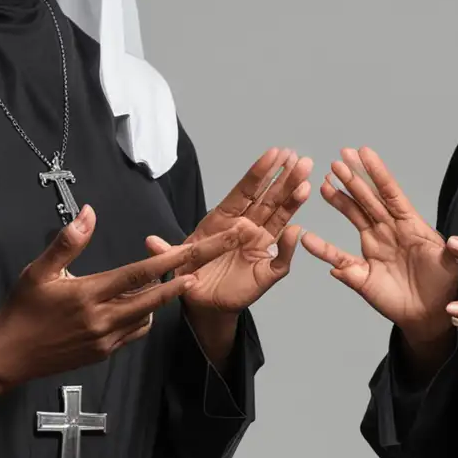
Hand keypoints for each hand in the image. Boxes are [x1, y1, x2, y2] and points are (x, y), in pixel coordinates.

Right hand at [0, 205, 252, 402]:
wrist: (8, 357)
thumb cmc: (21, 310)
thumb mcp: (38, 271)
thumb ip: (67, 242)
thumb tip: (89, 212)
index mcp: (90, 295)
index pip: (139, 274)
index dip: (170, 262)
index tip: (196, 251)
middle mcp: (104, 319)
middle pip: (157, 296)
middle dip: (188, 275)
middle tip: (215, 258)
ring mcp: (107, 339)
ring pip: (149, 314)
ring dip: (163, 295)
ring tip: (177, 275)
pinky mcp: (105, 352)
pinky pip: (136, 331)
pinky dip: (144, 314)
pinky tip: (142, 302)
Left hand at [146, 147, 311, 315]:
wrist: (204, 303)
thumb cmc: (192, 275)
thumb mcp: (176, 262)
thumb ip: (168, 251)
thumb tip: (150, 241)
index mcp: (225, 220)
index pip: (246, 191)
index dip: (260, 173)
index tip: (275, 153)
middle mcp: (246, 228)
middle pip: (268, 199)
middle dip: (285, 179)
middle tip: (301, 159)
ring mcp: (258, 245)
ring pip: (278, 219)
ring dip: (293, 201)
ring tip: (306, 181)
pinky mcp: (266, 269)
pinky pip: (280, 257)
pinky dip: (289, 245)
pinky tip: (297, 229)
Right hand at [300, 147, 457, 357]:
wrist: (433, 315)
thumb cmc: (445, 285)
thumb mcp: (453, 265)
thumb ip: (452, 251)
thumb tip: (451, 242)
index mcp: (411, 225)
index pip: (390, 193)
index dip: (376, 173)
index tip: (362, 152)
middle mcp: (389, 232)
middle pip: (368, 200)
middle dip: (353, 180)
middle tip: (337, 160)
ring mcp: (374, 250)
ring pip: (354, 219)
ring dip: (339, 201)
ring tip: (325, 184)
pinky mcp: (362, 274)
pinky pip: (339, 259)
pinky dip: (322, 250)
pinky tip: (308, 238)